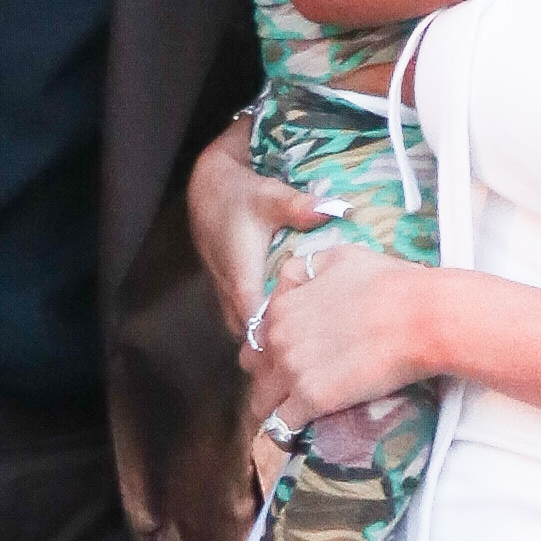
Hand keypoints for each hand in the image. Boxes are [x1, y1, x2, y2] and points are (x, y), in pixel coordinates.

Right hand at [188, 117, 341, 339]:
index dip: (277, 342)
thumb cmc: (238, 193)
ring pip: (242, 328)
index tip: (304, 351)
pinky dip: (257, 326)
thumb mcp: (269, 196)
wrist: (205, 187)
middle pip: (250, 335)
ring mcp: (224, 291)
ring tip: (301, 343)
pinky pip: (239, 318)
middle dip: (274, 348)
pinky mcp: (225, 288)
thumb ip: (299, 207)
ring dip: (264, 337)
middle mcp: (229, 290)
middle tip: (311, 353)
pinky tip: (284, 323)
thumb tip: (335, 209)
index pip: (255, 325)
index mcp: (241, 276)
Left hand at [243, 243, 442, 430]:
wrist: (423, 318)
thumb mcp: (339, 257)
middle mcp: (279, 338)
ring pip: (261, 401)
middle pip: (254, 367)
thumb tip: (290, 280)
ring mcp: (292, 370)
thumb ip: (305, 269)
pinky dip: (288, 432)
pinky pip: (282, 425)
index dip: (272, 345)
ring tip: (293, 415)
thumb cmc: (391, 283)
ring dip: (273, 408)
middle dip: (268, 375)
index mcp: (282, 306)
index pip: (257, 334)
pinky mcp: (312, 400)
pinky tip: (298, 436)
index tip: (292, 355)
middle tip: (292, 383)